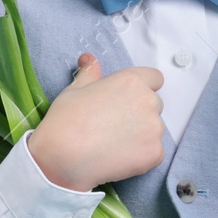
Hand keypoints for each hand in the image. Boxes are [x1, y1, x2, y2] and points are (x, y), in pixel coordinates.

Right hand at [28, 53, 165, 191]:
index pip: (154, 78)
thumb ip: (90, 74)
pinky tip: (118, 158)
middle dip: (140, 113)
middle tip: (114, 125)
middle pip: (154, 104)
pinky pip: (154, 153)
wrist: (62, 158)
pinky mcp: (155, 153)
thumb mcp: (74, 90)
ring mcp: (154, 128)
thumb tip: (90, 59)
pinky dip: (141, 156)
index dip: (143, 87)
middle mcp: (148, 101)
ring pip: (154, 130)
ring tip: (113, 144)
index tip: (129, 99)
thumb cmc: (65, 121)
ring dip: (141, 135)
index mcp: (131, 81)